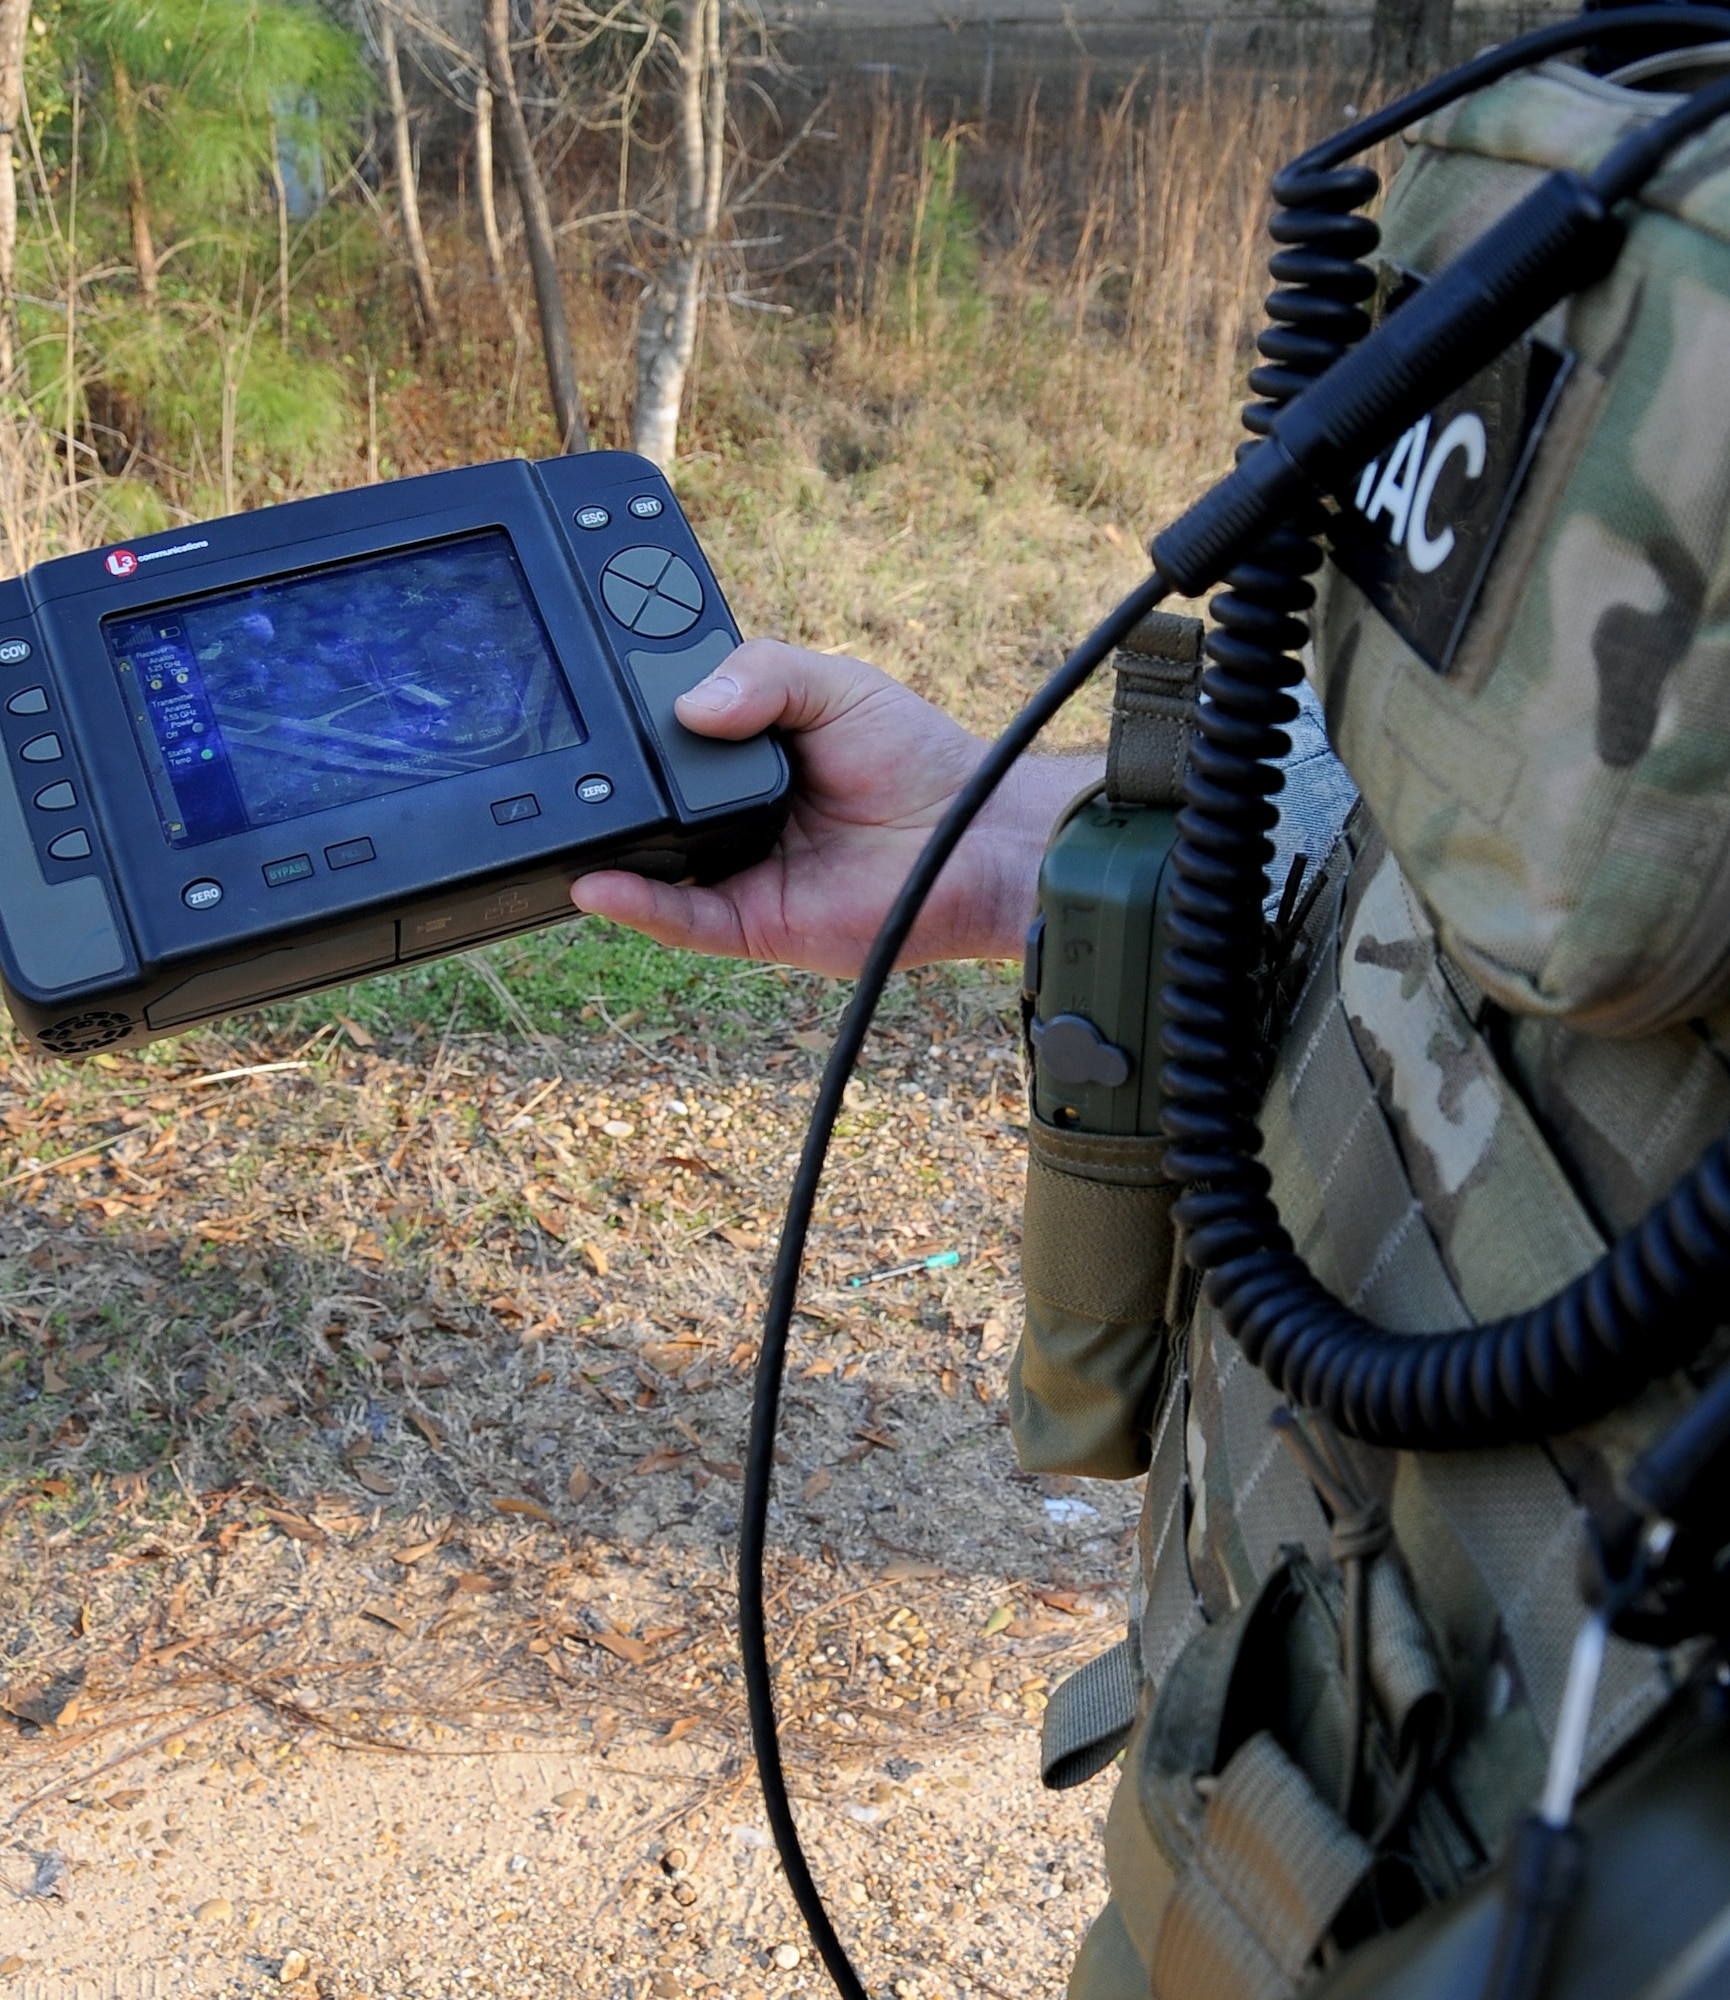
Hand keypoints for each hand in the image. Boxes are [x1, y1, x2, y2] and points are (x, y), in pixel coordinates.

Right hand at [570, 638, 1100, 975]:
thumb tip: (691, 706)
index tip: (581, 703)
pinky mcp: (753, 924)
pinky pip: (683, 920)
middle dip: (607, 789)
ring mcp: (738, 874)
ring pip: (653, 869)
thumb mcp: (833, 684)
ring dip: (609, 852)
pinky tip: (603, 885)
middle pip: (651, 806)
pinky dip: (638, 906)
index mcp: (744, 757)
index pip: (668, 744)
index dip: (630, 727)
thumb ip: (762, 672)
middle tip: (566, 764)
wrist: (974, 835)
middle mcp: (732, 816)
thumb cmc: (917, 759)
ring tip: (565, 824)